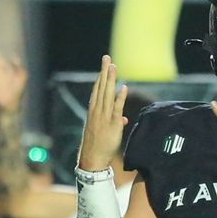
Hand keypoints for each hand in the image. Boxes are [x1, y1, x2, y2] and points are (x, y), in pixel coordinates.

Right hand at [76, 55, 127, 170]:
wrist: (93, 159)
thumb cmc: (99, 146)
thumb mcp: (105, 131)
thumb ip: (115, 122)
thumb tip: (124, 119)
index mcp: (94, 111)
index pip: (98, 90)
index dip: (101, 77)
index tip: (104, 66)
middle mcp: (97, 111)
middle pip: (101, 87)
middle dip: (104, 72)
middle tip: (107, 58)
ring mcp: (104, 117)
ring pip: (107, 94)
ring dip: (110, 80)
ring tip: (113, 66)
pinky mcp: (112, 124)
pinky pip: (116, 108)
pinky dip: (119, 98)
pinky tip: (123, 87)